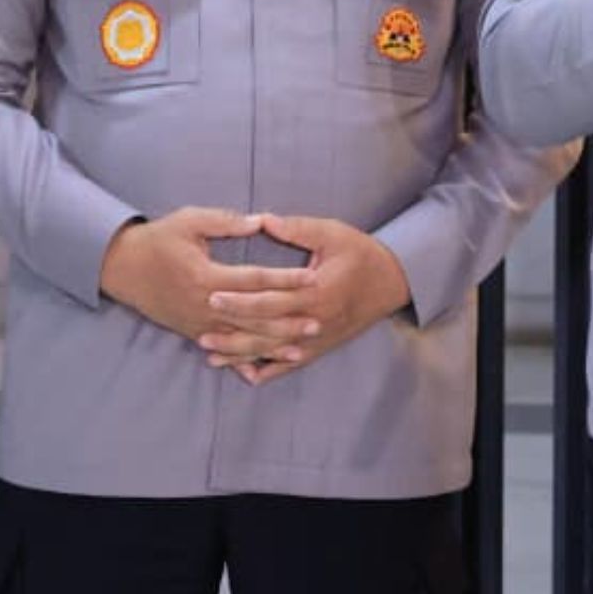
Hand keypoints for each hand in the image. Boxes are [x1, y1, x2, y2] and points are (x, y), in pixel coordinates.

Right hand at [98, 207, 316, 341]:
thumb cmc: (159, 240)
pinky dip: (244, 358)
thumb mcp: (189, 221)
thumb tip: (260, 221)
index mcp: (205, 274)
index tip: (312, 277)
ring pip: (241, 337)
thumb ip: (225, 222)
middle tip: (317, 322)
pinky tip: (264, 367)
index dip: (284, 279)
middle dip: (286, 320)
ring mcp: (197, 322)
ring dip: (271, 343)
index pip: (254, 279)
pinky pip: (223, 348)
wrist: (122, 268)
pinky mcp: (192, 331)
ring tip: (301, 347)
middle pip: (252, 315)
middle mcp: (203, 303)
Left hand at [197, 213, 413, 385]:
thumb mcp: (332, 233)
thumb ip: (297, 228)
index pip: (270, 298)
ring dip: (241, 355)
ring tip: (210, 355)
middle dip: (231, 330)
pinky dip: (267, 370)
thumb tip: (262, 219)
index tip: (212, 295)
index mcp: (316, 290)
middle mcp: (315, 319)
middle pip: (266, 329)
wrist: (392, 282)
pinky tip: (244, 374)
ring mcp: (317, 338)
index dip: (240, 299)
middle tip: (200, 329)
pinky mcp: (320, 347)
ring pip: (273, 351)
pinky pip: (290, 364)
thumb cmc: (361, 253)